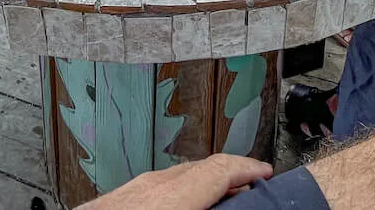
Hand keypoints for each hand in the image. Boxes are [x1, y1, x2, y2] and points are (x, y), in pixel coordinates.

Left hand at [77, 155, 272, 209]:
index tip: (265, 173)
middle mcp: (145, 189)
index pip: (217, 170)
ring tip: (219, 202)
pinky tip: (181, 207)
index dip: (248, 168)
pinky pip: (153, 187)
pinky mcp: (110, 200)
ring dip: (202, 185)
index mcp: (167, 200)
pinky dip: (177, 192)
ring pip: (174, 176)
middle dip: (228, 176)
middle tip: (251, 189)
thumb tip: (229, 202)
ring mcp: (125, 192)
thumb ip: (204, 207)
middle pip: (198, 168)